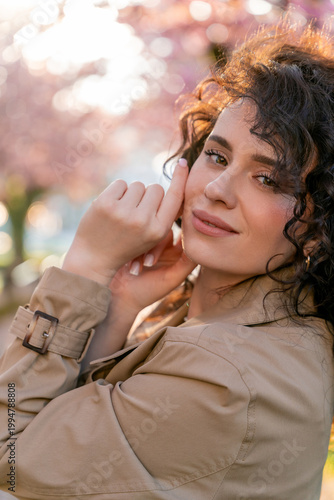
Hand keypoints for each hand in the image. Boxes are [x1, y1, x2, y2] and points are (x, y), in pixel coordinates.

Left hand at [62, 160, 188, 285]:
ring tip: (122, 213)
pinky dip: (116, 192)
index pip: (175, 198)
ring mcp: (123, 212)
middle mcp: (143, 221)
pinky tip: (111, 208)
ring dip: (131, 194)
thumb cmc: (127, 244)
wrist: (94, 258)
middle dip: (148, 195)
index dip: (181, 179)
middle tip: (136, 212)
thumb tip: (175, 184)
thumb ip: (163, 214)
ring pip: (138, 185)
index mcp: (159, 231)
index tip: (184, 162)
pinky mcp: (106, 204)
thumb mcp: (151, 236)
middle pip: (156, 188)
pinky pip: (121, 183)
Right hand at [109, 229, 195, 315]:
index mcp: (178, 254)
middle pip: (166, 232)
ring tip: (137, 271)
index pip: (185, 235)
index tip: (173, 244)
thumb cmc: (148, 292)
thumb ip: (187, 263)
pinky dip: (134, 252)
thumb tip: (199, 246)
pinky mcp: (134, 241)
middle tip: (149, 264)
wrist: (120, 296)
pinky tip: (131, 268)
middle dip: (156, 248)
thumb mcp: (171, 279)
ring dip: (144, 251)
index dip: (181, 235)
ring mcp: (148, 242)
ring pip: (149, 233)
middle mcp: (165, 246)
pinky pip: (136, 236)